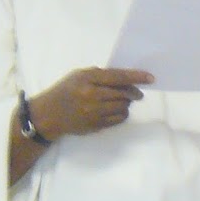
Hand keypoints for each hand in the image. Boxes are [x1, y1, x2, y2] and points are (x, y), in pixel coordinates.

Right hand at [27, 67, 154, 139]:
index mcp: (88, 80)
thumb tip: (124, 78)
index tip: (150, 78)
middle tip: (137, 92)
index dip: (136, 77)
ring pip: (123, 107)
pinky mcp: (96, 125)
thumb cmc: (65, 90)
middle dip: (134, 92)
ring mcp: (94, 113)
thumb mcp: (78, 75)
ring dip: (127, 103)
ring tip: (122, 100)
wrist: (49, 114)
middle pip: (123, 93)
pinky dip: (122, 113)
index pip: (118, 77)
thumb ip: (100, 75)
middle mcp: (92, 96)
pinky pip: (118, 119)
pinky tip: (116, 109)